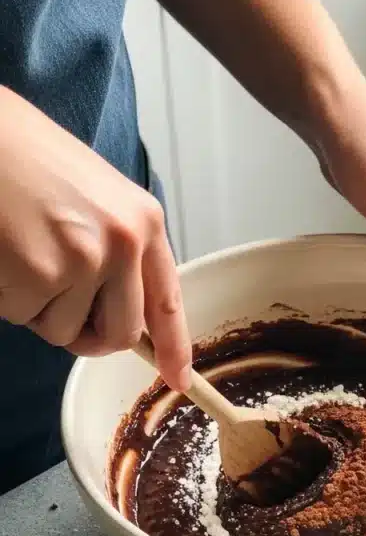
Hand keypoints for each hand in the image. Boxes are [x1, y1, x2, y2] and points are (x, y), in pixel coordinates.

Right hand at [0, 88, 191, 390]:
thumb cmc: (24, 157)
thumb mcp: (93, 197)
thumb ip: (116, 250)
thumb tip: (120, 313)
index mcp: (143, 221)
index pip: (167, 301)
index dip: (174, 347)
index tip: (178, 379)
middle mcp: (123, 243)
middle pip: (120, 334)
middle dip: (87, 333)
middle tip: (55, 300)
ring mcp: (82, 260)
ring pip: (65, 330)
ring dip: (38, 307)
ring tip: (22, 250)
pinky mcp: (38, 274)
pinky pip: (25, 318)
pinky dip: (9, 297)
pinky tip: (4, 252)